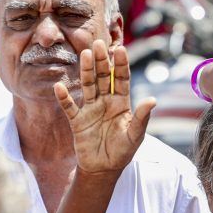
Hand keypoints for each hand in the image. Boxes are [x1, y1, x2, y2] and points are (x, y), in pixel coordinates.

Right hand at [54, 40, 155, 174]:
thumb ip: (142, 118)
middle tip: (99, 43)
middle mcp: (105, 102)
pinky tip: (59, 87)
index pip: (122, 79)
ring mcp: (90, 109)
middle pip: (103, 78)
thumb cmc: (123, 151)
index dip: (121, 65)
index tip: (120, 49)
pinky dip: (64, 98)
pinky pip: (69, 107)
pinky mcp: (77, 121)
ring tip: (86, 55)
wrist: (104, 169)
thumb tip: (152, 100)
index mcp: (122, 103)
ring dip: (86, 71)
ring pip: (88, 86)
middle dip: (102, 62)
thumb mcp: (135, 135)